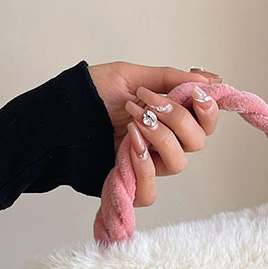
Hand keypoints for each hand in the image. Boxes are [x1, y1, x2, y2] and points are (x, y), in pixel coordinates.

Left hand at [88, 62, 220, 206]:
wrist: (57, 118)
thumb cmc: (90, 97)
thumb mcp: (130, 77)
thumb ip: (171, 79)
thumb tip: (210, 79)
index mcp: (168, 117)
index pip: (205, 121)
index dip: (208, 110)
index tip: (196, 94)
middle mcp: (164, 142)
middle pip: (197, 142)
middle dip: (179, 119)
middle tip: (151, 104)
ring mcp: (149, 165)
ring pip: (179, 163)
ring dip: (160, 138)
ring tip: (134, 122)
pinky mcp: (131, 185)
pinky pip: (151, 191)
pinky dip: (144, 167)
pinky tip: (130, 146)